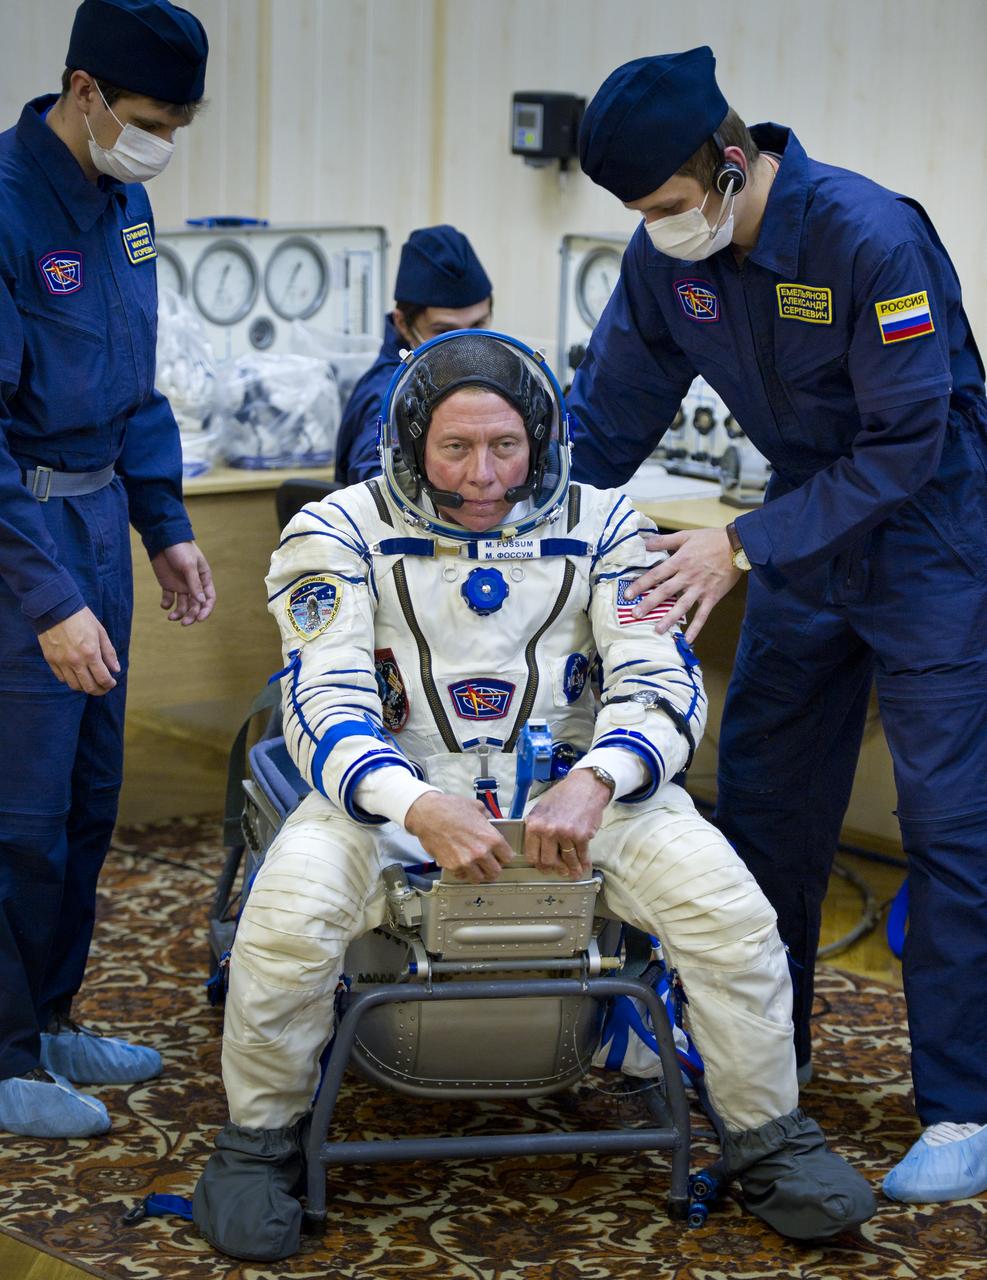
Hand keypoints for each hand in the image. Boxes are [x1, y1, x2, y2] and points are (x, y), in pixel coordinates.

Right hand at [38, 606, 119, 694]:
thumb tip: (116, 669)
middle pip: (89, 687)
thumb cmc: (81, 618)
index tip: (112, 682)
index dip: (110, 684)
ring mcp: (62, 662)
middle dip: (99, 690)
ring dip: (84, 687)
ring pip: (74, 686)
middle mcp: (76, 661)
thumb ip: (109, 653)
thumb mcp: (100, 632)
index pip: (103, 679)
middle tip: (103, 686)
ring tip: (90, 681)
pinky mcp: (51, 660)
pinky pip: (62, 678)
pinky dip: (70, 679)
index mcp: (91, 653)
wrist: (55, 608)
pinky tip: (76, 673)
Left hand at [150, 542, 215, 624]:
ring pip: (182, 605)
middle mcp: (193, 584)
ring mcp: (180, 585)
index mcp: (204, 578)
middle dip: (190, 615)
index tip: (199, 619)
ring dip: (179, 613)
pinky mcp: (168, 585)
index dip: (206, 610)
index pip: (209, 598)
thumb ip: (194, 584)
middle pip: (195, 605)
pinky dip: (167, 604)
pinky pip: (169, 599)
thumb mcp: (189, 566)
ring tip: (171, 617)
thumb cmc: (180, 549)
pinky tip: (165, 604)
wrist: (162, 538)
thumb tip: (202, 602)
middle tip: (184, 623)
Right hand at [404, 792, 515, 883]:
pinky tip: (461, 864)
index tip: (500, 855)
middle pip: (496, 872)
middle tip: (488, 864)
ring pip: (480, 878)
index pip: (508, 857)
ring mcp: (466, 862)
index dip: (503, 856)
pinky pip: (462, 876)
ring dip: (478, 873)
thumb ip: (488, 817)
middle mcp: (481, 852)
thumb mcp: (476, 806)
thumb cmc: (449, 808)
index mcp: (491, 838)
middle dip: (493, 868)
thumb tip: (492, 822)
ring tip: (475, 867)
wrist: (428, 814)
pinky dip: (463, 873)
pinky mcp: (452, 866)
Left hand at [523, 769, 607, 878]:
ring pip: (567, 860)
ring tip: (574, 872)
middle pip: (548, 861)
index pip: (532, 854)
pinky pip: (581, 855)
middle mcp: (548, 831)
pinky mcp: (581, 836)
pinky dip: (584, 863)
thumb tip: (537, 848)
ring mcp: (565, 834)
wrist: (585, 786)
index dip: (539, 864)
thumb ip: (537, 828)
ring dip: (571, 869)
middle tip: (559, 871)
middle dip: (555, 869)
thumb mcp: (541, 809)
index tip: (544, 867)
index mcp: (534, 824)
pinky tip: (584, 866)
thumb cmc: (563, 795)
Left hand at [629, 527, 739, 642]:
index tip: (627, 595)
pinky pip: (703, 614)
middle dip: (649, 604)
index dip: (641, 585)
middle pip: (664, 592)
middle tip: (635, 615)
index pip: (655, 575)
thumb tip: (644, 542)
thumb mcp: (686, 536)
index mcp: (679, 561)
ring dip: (669, 619)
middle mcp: (687, 577)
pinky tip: (688, 639)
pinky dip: (696, 628)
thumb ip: (664, 541)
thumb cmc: (711, 539)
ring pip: (681, 606)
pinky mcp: (712, 596)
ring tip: (657, 631)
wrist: (739, 545)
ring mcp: (700, 588)